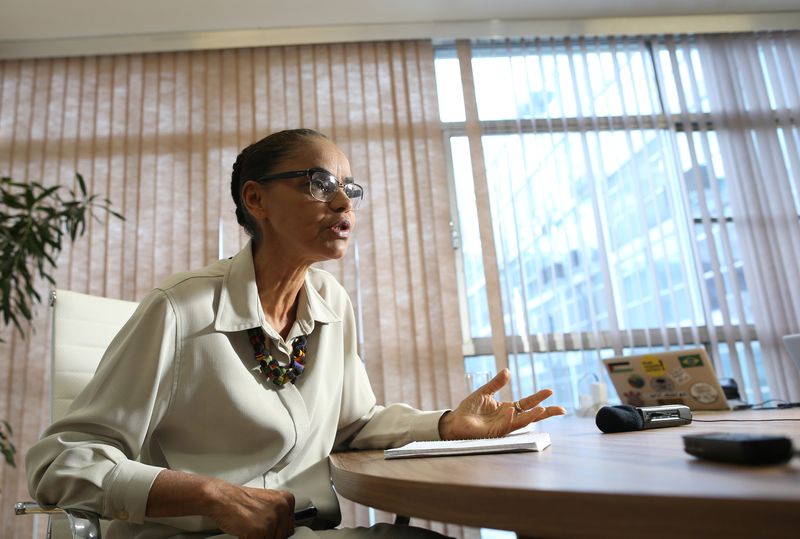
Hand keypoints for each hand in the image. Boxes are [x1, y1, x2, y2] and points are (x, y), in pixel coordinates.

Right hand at [206, 480, 294, 538]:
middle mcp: (282, 508)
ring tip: (249, 527)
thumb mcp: (267, 503)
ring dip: (259, 537)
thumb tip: (284, 532)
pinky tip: (245, 531)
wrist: (222, 498)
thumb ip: (278, 515)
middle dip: (268, 535)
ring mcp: (270, 519)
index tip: (270, 531)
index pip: (290, 528)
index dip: (277, 532)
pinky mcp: (258, 530)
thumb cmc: (240, 500)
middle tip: (256, 528)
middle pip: (281, 536)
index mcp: (286, 500)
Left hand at [439, 368, 565, 439]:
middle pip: (532, 415)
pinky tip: (512, 411)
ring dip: (532, 416)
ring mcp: (503, 426)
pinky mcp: (495, 432)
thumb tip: (507, 370)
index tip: (550, 391)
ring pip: (522, 422)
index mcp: (508, 408)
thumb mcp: (484, 392)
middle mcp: (509, 418)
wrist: (456, 420)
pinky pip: (505, 425)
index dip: (538, 397)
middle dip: (547, 413)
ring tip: (544, 409)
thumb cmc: (469, 408)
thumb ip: (496, 383)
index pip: (527, 403)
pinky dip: (510, 418)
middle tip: (562, 409)